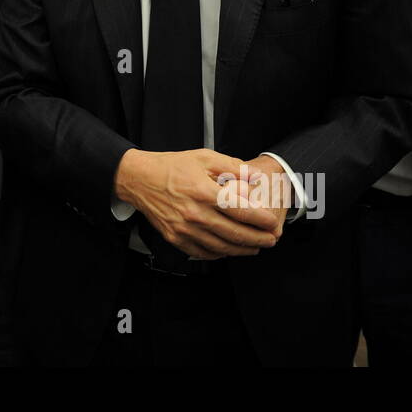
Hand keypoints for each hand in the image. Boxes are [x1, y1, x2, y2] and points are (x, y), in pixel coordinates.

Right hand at [114, 148, 281, 258]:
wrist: (139, 179)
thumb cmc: (172, 167)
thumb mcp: (204, 157)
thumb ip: (232, 166)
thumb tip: (255, 177)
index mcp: (204, 192)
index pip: (240, 210)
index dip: (260, 220)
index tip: (272, 223)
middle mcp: (195, 214)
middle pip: (234, 233)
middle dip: (258, 239)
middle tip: (271, 239)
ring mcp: (184, 229)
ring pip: (221, 246)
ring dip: (242, 249)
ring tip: (256, 247)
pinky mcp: (176, 238)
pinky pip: (203, 252)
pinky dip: (220, 254)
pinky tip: (229, 249)